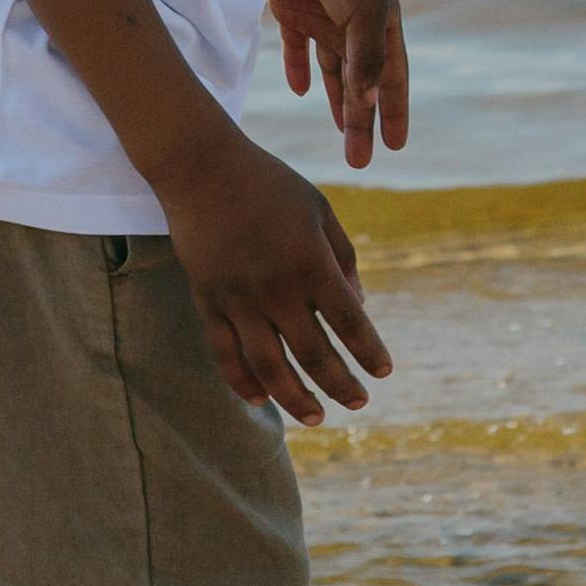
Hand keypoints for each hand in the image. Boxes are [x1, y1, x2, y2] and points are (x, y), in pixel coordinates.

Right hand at [161, 127, 392, 423]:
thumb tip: (359, 306)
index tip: (384, 372)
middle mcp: (276, 288)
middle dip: (339, 384)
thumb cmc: (269, 184)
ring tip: (317, 417)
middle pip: (313, 353)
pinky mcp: (207, 301)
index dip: (369, 351)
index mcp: (311, 262)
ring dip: (295, 398)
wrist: (201, 168)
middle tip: (359, 403)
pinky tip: (261, 400)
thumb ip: (344, 256)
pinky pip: (224, 353)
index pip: (349, 321)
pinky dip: (242, 381)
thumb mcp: (319, 210)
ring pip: (268, 366)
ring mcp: (238, 299)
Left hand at [272, 0, 408, 169]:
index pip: (392, 80)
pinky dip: (299, 69)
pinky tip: (301, 90)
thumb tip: (367, 106)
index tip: (397, 146)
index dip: (395, 112)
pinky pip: (297, 49)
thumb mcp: (362, 13)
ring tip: (341, 134)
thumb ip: (365, 59)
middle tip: (360, 161)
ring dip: (337, 104)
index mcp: (381, 26)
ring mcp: (324, 20)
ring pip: (334, 73)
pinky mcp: (292, 11)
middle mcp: (355, 27)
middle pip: (361, 85)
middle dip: (361, 123)